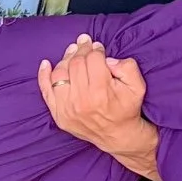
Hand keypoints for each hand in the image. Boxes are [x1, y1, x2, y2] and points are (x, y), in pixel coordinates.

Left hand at [37, 37, 160, 180]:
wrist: (118, 136)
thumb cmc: (127, 108)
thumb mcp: (138, 86)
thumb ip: (127, 67)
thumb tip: (107, 59)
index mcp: (101, 92)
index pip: (93, 59)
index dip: (96, 49)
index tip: (98, 47)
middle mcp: (81, 100)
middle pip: (75, 63)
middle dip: (81, 50)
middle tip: (85, 45)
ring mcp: (67, 108)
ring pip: (60, 73)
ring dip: (66, 59)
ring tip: (73, 53)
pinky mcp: (58, 115)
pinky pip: (46, 91)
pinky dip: (43, 75)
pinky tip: (46, 63)